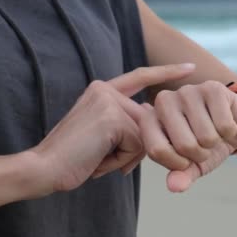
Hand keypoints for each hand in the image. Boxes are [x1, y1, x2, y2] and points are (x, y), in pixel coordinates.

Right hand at [28, 64, 194, 195]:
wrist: (44, 169)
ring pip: (145, 134)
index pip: (141, 77)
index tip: (191, 67)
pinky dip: (121, 160)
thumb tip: (158, 123)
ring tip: (97, 158)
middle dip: (134, 149)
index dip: (166, 72)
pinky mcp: (112, 117)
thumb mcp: (105, 137)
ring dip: (126, 156)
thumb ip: (129, 126)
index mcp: (102, 91)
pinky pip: (138, 144)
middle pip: (147, 120)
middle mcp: (105, 89)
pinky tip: (98, 159)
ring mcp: (109, 101)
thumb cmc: (75, 159)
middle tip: (102, 159)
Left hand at [140, 80, 236, 192]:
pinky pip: (224, 125)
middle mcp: (164, 101)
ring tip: (214, 132)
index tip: (185, 160)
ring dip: (216, 142)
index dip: (177, 164)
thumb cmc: (207, 146)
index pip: (156, 150)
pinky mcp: (212, 88)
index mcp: (149, 119)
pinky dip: (229, 131)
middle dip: (201, 154)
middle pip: (184, 145)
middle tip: (204, 145)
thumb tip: (175, 187)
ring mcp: (187, 91)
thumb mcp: (193, 166)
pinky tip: (225, 122)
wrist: (235, 125)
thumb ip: (181, 176)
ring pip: (206, 136)